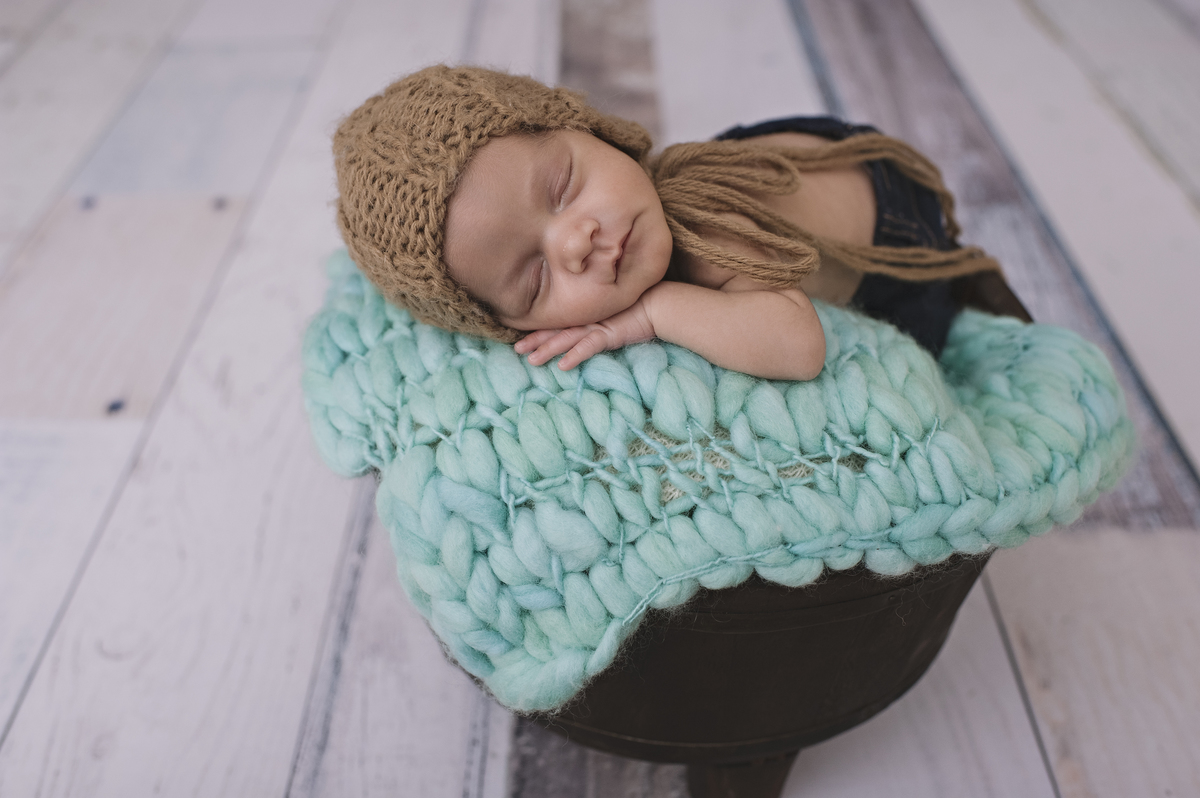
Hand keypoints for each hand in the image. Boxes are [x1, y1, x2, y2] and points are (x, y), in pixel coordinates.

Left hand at [514, 298, 655, 369]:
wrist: (659, 303)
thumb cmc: (639, 309)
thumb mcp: (614, 317)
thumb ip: (600, 323)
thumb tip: (587, 334)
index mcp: (586, 314)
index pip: (558, 323)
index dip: (540, 330)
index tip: (522, 338)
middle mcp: (587, 319)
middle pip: (556, 330)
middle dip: (535, 340)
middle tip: (517, 350)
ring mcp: (597, 326)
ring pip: (566, 339)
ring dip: (548, 349)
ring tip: (532, 360)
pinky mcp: (609, 334)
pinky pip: (589, 347)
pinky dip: (576, 355)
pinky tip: (563, 365)